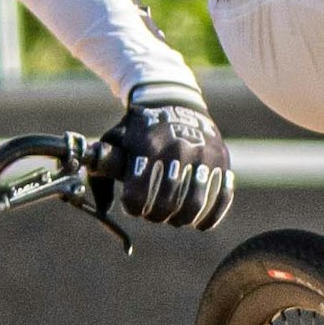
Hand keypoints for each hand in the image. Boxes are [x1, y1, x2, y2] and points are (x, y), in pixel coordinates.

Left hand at [106, 89, 233, 228]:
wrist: (173, 101)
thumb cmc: (139, 129)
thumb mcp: (115, 141)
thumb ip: (101, 173)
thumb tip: (103, 209)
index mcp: (147, 148)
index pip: (139, 196)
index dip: (134, 207)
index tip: (134, 205)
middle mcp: (177, 151)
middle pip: (167, 205)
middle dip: (156, 216)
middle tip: (153, 214)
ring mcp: (203, 156)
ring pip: (194, 205)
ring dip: (181, 219)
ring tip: (174, 217)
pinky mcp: (222, 161)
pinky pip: (221, 197)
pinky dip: (211, 216)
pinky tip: (200, 223)